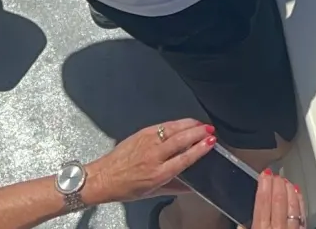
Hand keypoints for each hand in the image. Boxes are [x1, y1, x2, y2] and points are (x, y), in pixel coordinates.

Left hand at [84, 120, 214, 204]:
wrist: (104, 177)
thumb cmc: (126, 188)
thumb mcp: (151, 193)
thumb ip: (174, 188)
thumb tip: (193, 188)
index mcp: (158, 174)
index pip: (184, 159)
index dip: (199, 149)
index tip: (211, 142)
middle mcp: (154, 156)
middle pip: (181, 140)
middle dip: (198, 133)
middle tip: (211, 130)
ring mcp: (148, 141)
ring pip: (174, 129)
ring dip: (190, 125)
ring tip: (202, 125)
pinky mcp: (142, 132)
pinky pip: (164, 125)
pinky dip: (177, 123)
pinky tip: (185, 123)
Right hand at [248, 170, 305, 228]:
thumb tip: (240, 222)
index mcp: (261, 228)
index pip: (263, 201)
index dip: (264, 184)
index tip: (265, 173)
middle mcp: (278, 227)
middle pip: (279, 200)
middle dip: (277, 184)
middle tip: (275, 175)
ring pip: (292, 205)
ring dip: (289, 190)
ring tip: (286, 181)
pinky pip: (302, 215)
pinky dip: (300, 202)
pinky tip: (298, 194)